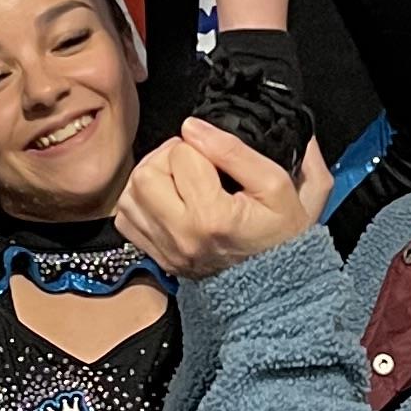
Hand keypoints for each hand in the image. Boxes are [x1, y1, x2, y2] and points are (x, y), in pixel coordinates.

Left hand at [117, 118, 329, 276]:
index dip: (200, 145)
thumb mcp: (277, 184)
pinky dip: (140, 202)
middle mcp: (182, 235)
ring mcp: (167, 249)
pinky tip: (166, 198)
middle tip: (194, 162)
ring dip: (151, 178)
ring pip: (131, 194)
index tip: (217, 157)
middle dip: (168, 157)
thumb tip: (194, 126)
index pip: (181, 155)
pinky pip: (127, 220)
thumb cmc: (283, 234)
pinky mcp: (160, 257)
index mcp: (213, 216)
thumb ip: (235, 151)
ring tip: (180, 179)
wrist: (279, 283)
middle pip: (146, 173)